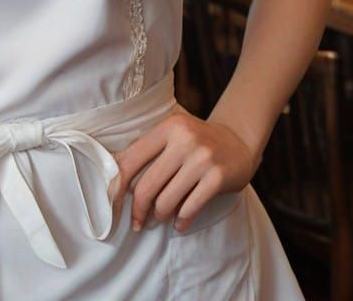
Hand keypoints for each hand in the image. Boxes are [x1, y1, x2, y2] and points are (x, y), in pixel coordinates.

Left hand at [111, 110, 258, 232]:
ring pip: (167, 200)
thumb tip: (115, 179)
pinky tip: (179, 224)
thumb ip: (149, 150)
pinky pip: (190, 207)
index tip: (114, 203)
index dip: (118, 185)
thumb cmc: (197, 141)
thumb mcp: (173, 134)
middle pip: (147, 184)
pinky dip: (181, 221)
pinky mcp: (217, 177)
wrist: (238, 140)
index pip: (132, 159)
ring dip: (160, 216)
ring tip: (159, 218)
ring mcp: (202, 158)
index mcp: (168, 127)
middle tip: (137, 221)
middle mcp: (184, 139)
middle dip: (139, 209)